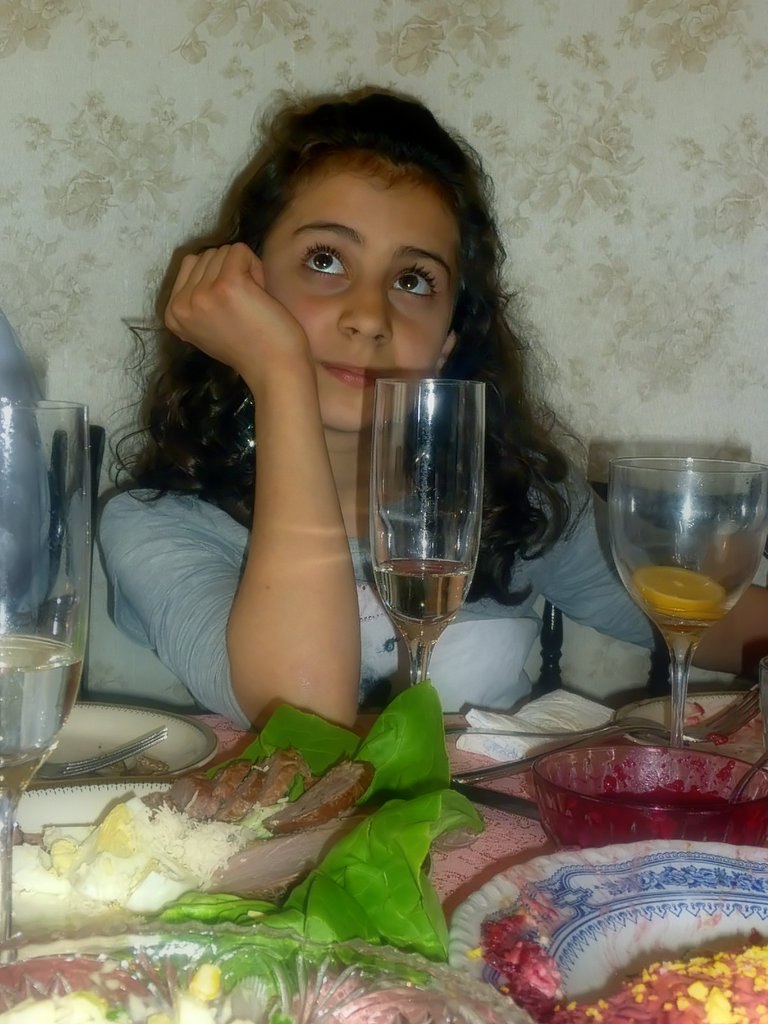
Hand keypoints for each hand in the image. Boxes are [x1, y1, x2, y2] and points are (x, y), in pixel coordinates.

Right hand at [164, 243, 310, 383]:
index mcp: (172, 314)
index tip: (229, 310)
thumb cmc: (249, 347)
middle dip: (230, 272)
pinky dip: (256, 267)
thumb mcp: (206, 325)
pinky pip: (240, 251)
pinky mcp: (226, 285)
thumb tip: (200, 260)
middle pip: (207, 255)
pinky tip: (259, 296)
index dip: (216, 277)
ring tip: (251, 303)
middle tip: (244, 307)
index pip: (190, 264)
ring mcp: (201, 294)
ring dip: (245, 271)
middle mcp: (180, 304)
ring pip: (223, 251)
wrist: (274, 369)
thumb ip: (196, 298)